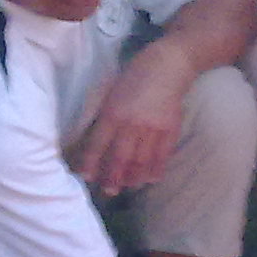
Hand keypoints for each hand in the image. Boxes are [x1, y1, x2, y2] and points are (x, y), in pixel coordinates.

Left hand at [77, 44, 191, 192]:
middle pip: (120, 157)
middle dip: (113, 177)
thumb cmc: (135, 74)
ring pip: (141, 160)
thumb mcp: (110, 90)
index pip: (99, 143)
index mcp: (114, 111)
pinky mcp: (170, 129)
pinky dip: (156, 169)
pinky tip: (150, 179)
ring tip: (128, 187)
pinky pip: (162, 155)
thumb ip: (103, 113)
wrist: (169, 65)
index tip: (86, 177)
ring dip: (133, 177)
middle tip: (108, 191)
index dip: (91, 162)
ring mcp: (153, 128)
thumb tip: (94, 136)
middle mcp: (132, 123)